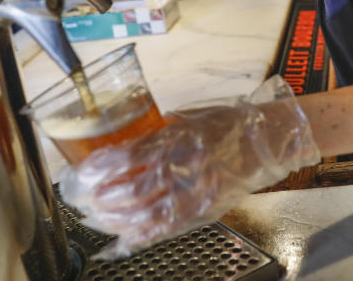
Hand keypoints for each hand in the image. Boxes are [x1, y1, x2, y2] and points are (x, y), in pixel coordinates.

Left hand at [58, 77, 320, 258]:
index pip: (128, 156)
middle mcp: (185, 166)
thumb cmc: (233, 123)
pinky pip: (168, 227)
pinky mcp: (206, 209)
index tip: (82, 173)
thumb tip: (132, 135)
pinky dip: (143, 235)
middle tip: (83, 199)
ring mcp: (196, 192)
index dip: (100, 168)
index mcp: (178, 137)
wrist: (270, 141)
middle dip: (102, 198)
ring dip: (117, 219)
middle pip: (131, 190)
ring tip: (99, 218)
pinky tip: (126, 237)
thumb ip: (161, 127)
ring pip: (146, 214)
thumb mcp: (192, 115)